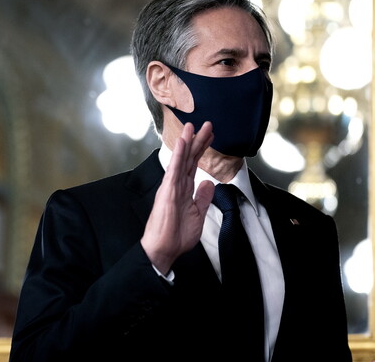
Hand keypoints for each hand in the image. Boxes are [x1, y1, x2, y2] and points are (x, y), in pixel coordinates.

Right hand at [141, 121, 214, 273]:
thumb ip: (203, 198)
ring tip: (191, 126)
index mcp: (184, 189)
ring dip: (186, 142)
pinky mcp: (167, 191)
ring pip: (180, 160)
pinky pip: (174, 170)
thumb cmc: (177, 235)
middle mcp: (177, 184)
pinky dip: (177, 155)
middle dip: (198, 140)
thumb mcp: (198, 215)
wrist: (165, 248)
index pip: (194, 164)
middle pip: (189, 158)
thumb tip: (209, 182)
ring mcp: (171, 186)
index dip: (202, 149)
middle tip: (207, 124)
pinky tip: (181, 143)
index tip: (210, 136)